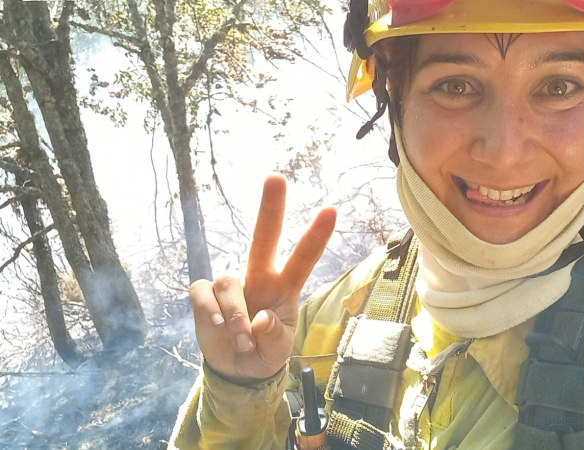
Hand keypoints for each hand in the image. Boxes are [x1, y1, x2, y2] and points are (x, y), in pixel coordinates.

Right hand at [189, 174, 336, 381]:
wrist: (236, 370)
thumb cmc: (264, 352)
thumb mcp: (277, 352)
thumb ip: (274, 336)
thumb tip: (260, 319)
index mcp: (284, 287)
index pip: (303, 258)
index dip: (315, 236)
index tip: (331, 209)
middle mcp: (259, 277)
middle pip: (264, 238)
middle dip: (270, 208)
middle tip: (275, 177)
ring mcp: (232, 283)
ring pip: (229, 281)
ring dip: (235, 315)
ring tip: (242, 340)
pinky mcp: (206, 293)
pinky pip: (203, 292)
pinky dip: (211, 312)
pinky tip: (217, 327)